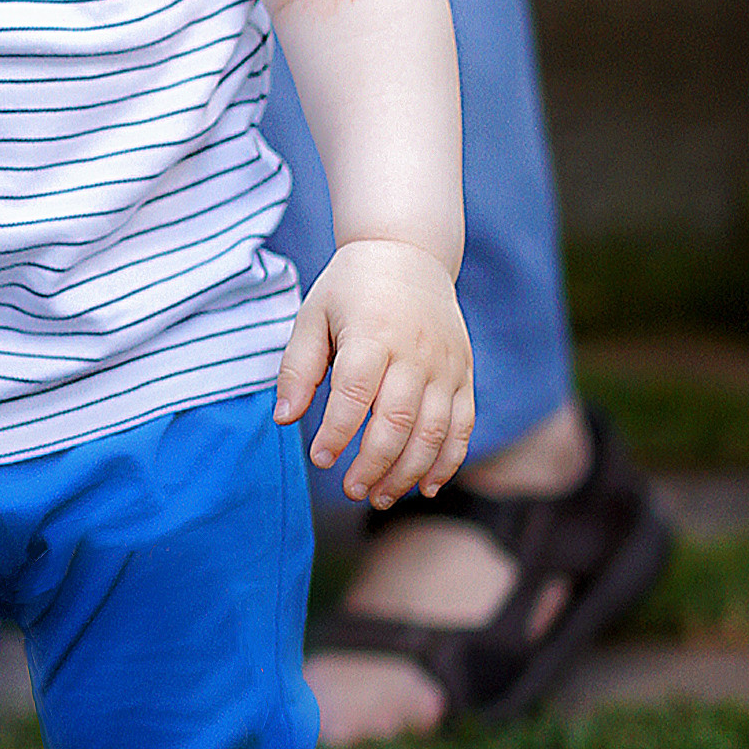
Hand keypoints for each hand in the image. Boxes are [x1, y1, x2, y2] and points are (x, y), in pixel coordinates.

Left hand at [274, 239, 474, 509]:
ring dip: (407, 472)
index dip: (338, 431)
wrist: (408, 252)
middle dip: (373, 463)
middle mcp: (414, 352)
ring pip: (433, 431)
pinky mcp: (463, 374)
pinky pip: (462, 425)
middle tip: (350, 489)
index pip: (355, 392)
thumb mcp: (313, 315)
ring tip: (379, 496)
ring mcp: (445, 365)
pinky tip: (424, 487)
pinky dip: (447, 461)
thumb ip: (298, 367)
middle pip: (398, 419)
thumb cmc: (351, 288)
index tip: (320, 458)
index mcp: (371, 333)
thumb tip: (284, 418)